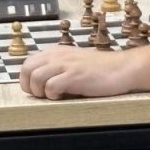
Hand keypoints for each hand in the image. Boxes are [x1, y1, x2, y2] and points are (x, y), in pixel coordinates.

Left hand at [19, 45, 138, 99]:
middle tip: (44, 96)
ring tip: (55, 96)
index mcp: (55, 52)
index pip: (27, 64)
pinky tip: (65, 97)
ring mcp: (66, 65)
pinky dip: (54, 95)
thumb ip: (58, 68)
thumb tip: (41, 84)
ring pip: (35, 78)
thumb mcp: (74, 63)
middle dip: (30, 87)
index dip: (28, 81)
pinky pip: (51, 86)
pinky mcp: (74, 75)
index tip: (39, 90)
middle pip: (26, 70)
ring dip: (41, 92)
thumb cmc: (100, 70)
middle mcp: (57, 55)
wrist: (123, 68)